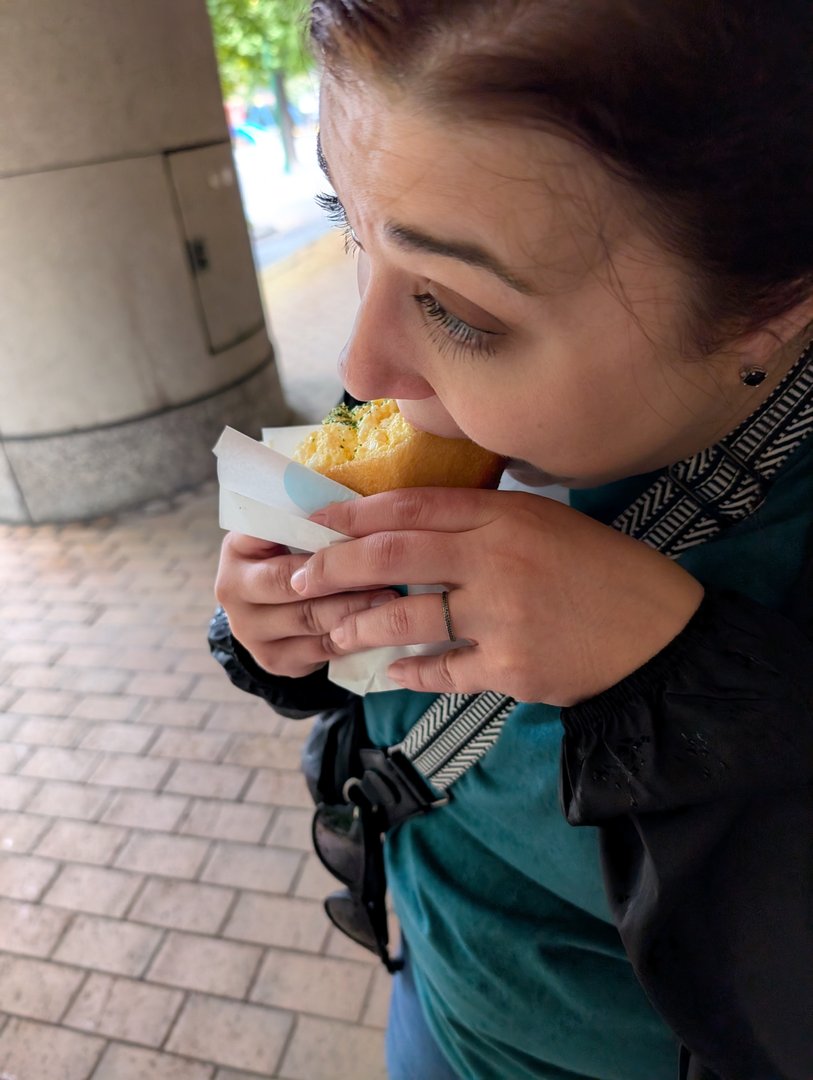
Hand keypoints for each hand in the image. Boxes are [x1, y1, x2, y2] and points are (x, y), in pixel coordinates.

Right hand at [214, 532, 398, 678]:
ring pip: (309, 618)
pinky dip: (354, 636)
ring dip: (354, 608)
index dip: (316, 531)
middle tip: (385, 568)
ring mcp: (249, 631)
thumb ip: (311, 519)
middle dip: (340, 575)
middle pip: (288, 582)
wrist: (270, 611)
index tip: (360, 527)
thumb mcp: (290, 531)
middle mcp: (232, 590)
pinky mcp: (274, 660)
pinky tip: (381, 625)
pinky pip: (321, 649)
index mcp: (236, 548)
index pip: (273, 534)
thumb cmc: (292, 556)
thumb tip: (362, 505)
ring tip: (392, 596)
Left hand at [291, 489, 703, 704]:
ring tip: (333, 632)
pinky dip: (412, 670)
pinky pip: (444, 669)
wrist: (659, 635)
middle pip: (394, 554)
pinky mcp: (510, 666)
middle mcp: (497, 560)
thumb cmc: (604, 572)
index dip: (356, 511)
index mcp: (506, 517)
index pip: (414, 505)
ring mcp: (501, 615)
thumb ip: (486, 519)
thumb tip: (414, 524)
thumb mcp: (548, 525)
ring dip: (361, 624)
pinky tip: (391, 672)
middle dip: (335, 565)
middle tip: (300, 576)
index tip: (317, 519)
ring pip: (407, 614)